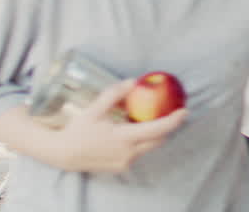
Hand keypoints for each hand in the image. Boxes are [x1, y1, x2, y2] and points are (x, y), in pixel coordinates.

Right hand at [54, 79, 186, 172]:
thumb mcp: (94, 109)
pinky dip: (142, 142)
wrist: (64, 154)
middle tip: (173, 113)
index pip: (157, 129)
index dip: (173, 121)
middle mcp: (128, 153)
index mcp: (123, 138)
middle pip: (158, 140)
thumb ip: (113, 95)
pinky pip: (139, 153)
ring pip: (149, 147)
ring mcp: (125, 162)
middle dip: (168, 128)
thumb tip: (132, 81)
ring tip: (152, 120)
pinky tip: (136, 131)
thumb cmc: (79, 129)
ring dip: (154, 135)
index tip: (184, 111)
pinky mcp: (121, 167)